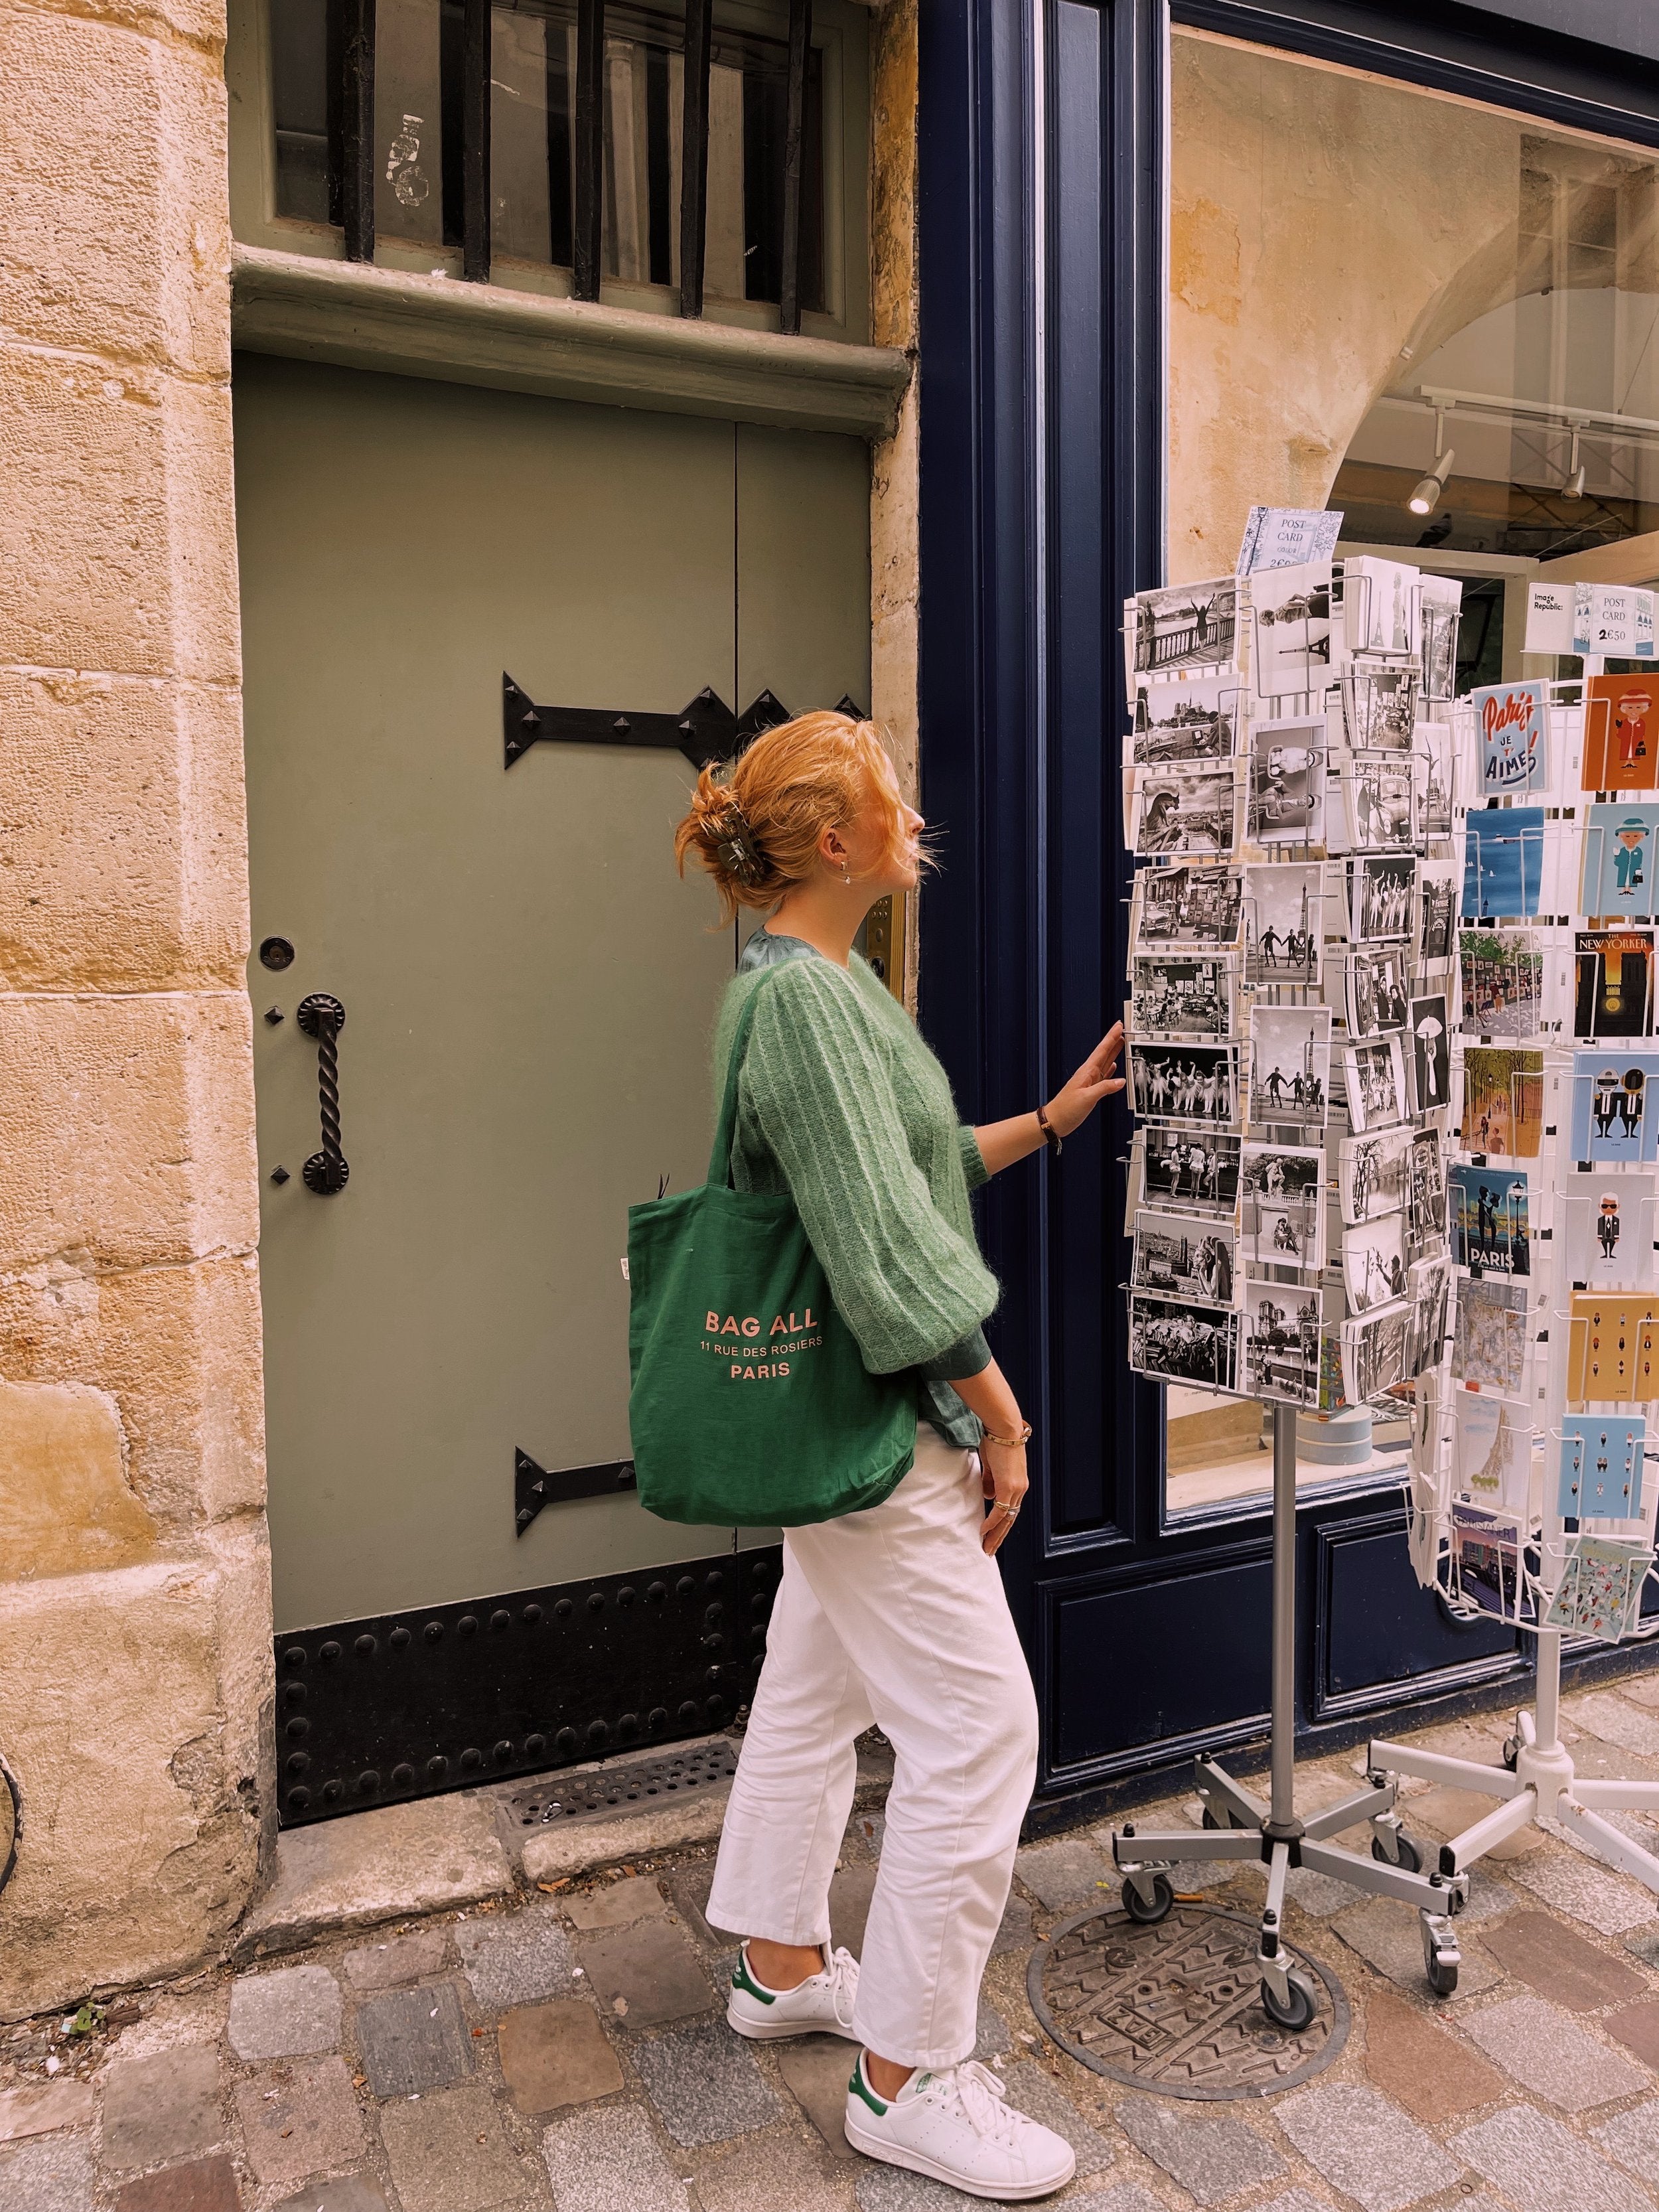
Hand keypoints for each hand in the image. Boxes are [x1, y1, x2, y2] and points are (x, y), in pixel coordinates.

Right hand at [980, 1438, 1027, 1556]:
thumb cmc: (997, 1440)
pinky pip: (1000, 1510)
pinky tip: (983, 1531)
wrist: (1005, 1428)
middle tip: (989, 1549)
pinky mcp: (1009, 1486)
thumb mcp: (993, 1465)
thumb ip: (991, 1481)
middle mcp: (1020, 1488)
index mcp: (1018, 1483)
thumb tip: (988, 1497)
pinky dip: (991, 1522)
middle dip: (999, 1535)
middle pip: (1010, 1518)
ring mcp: (1016, 1488)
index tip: (992, 1534)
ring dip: (995, 1534)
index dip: (1001, 1523)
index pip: (1011, 1509)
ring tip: (987, 1547)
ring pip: (1006, 1518)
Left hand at [1044, 1021, 1125, 1138]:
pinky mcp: (1090, 1090)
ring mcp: (1089, 1081)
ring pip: (1105, 1063)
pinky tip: (1114, 1068)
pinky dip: (1110, 1070)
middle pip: (1104, 1053)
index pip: (1102, 1050)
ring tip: (1121, 1044)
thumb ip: (1104, 1088)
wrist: (1055, 1120)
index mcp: (1086, 1072)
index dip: (1111, 1037)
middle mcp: (1088, 1074)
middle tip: (1122, 1029)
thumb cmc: (1065, 1110)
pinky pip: (1103, 1076)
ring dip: (1113, 1053)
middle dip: (1113, 1040)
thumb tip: (1121, 1081)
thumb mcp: (1087, 1098)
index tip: (1119, 1026)